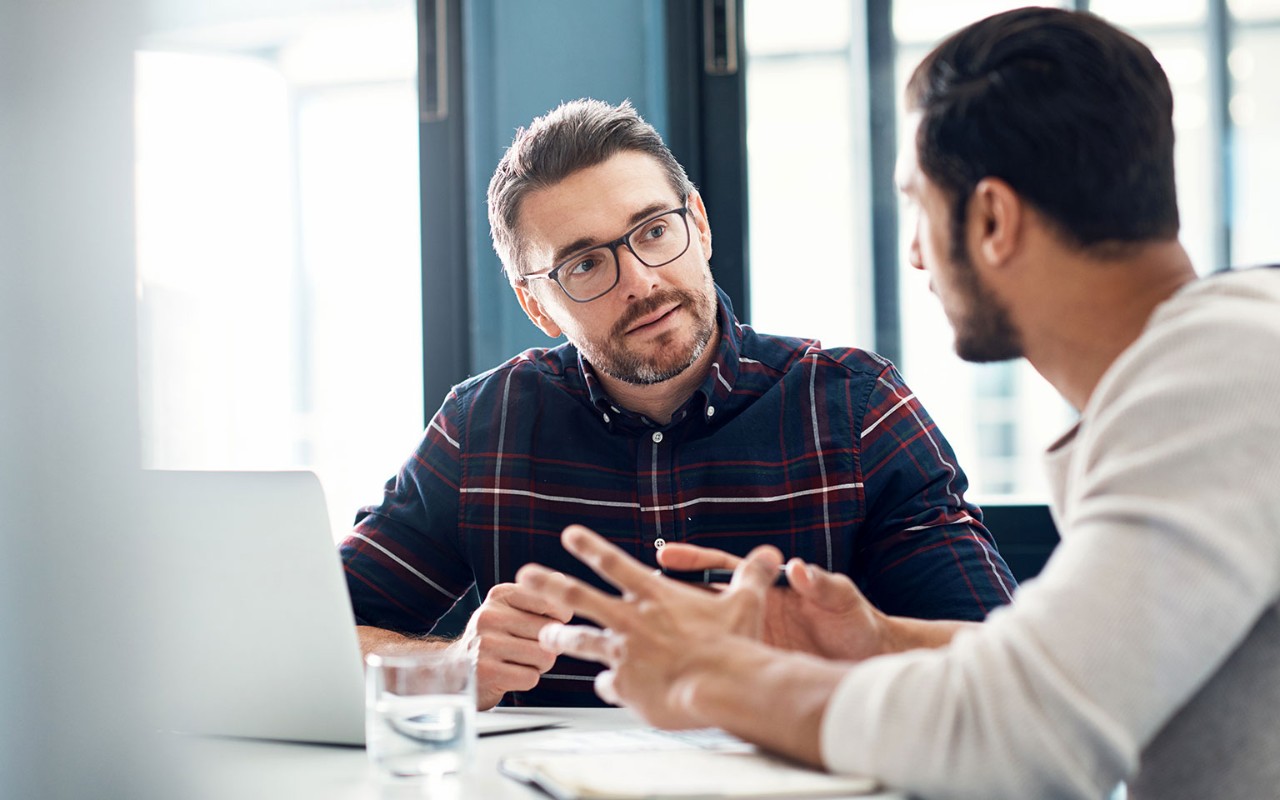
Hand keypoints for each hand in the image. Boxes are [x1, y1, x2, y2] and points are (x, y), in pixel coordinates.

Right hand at [453, 582, 572, 709]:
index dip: (558, 620)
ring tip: (519, 662)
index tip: (545, 626)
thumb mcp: (511, 610)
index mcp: (500, 595)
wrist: (457, 669)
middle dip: (548, 646)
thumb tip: (559, 578)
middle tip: (528, 649)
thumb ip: (538, 595)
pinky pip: (531, 678)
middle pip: (550, 632)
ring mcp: (485, 644)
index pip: (551, 602)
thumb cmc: (496, 638)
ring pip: (545, 656)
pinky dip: (527, 680)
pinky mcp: (485, 672)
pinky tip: (510, 675)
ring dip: (539, 665)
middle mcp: (490, 615)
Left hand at [515, 525, 783, 727]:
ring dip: (560, 639)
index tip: (569, 535)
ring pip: (581, 642)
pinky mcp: (625, 686)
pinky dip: (608, 687)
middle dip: (548, 584)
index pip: (614, 563)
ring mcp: (624, 654)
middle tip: (525, 575)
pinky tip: (607, 690)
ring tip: (545, 638)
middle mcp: (632, 621)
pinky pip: (608, 686)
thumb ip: (752, 576)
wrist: (723, 685)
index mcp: (655, 597)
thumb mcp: (746, 602)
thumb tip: (772, 554)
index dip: (590, 546)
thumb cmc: (734, 645)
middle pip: (578, 597)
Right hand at [658, 542, 889, 660]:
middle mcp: (752, 613)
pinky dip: (695, 672)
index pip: (722, 569)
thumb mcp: (842, 599)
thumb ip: (822, 583)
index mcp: (768, 589)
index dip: (693, 561)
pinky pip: (719, 668)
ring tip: (635, 639)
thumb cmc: (857, 623)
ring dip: (672, 636)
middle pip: (700, 601)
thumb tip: (800, 569)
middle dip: (666, 597)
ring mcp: (750, 640)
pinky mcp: (755, 667)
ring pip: (702, 636)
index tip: (665, 556)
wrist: (870, 660)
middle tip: (633, 593)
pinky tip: (669, 678)